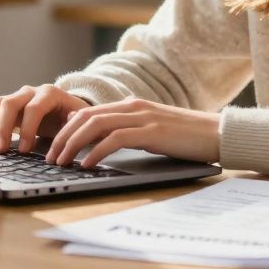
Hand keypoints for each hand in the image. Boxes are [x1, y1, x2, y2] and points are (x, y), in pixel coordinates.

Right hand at [0, 84, 89, 153]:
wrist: (68, 109)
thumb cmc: (73, 118)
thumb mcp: (79, 120)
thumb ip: (75, 122)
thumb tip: (70, 122)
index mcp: (50, 94)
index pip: (34, 108)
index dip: (27, 129)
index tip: (25, 150)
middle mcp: (31, 92)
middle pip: (10, 103)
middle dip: (3, 128)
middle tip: (2, 150)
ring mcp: (17, 96)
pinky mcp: (8, 104)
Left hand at [45, 98, 219, 168]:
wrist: (217, 133)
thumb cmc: (186, 137)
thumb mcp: (152, 130)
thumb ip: (130, 131)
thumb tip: (105, 144)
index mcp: (131, 105)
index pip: (89, 112)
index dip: (68, 128)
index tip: (55, 146)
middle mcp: (133, 106)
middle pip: (85, 117)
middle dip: (63, 137)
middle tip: (50, 157)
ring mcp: (142, 117)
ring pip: (95, 125)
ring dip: (73, 144)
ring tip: (62, 162)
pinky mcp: (151, 132)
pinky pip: (115, 139)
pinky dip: (97, 151)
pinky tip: (88, 164)